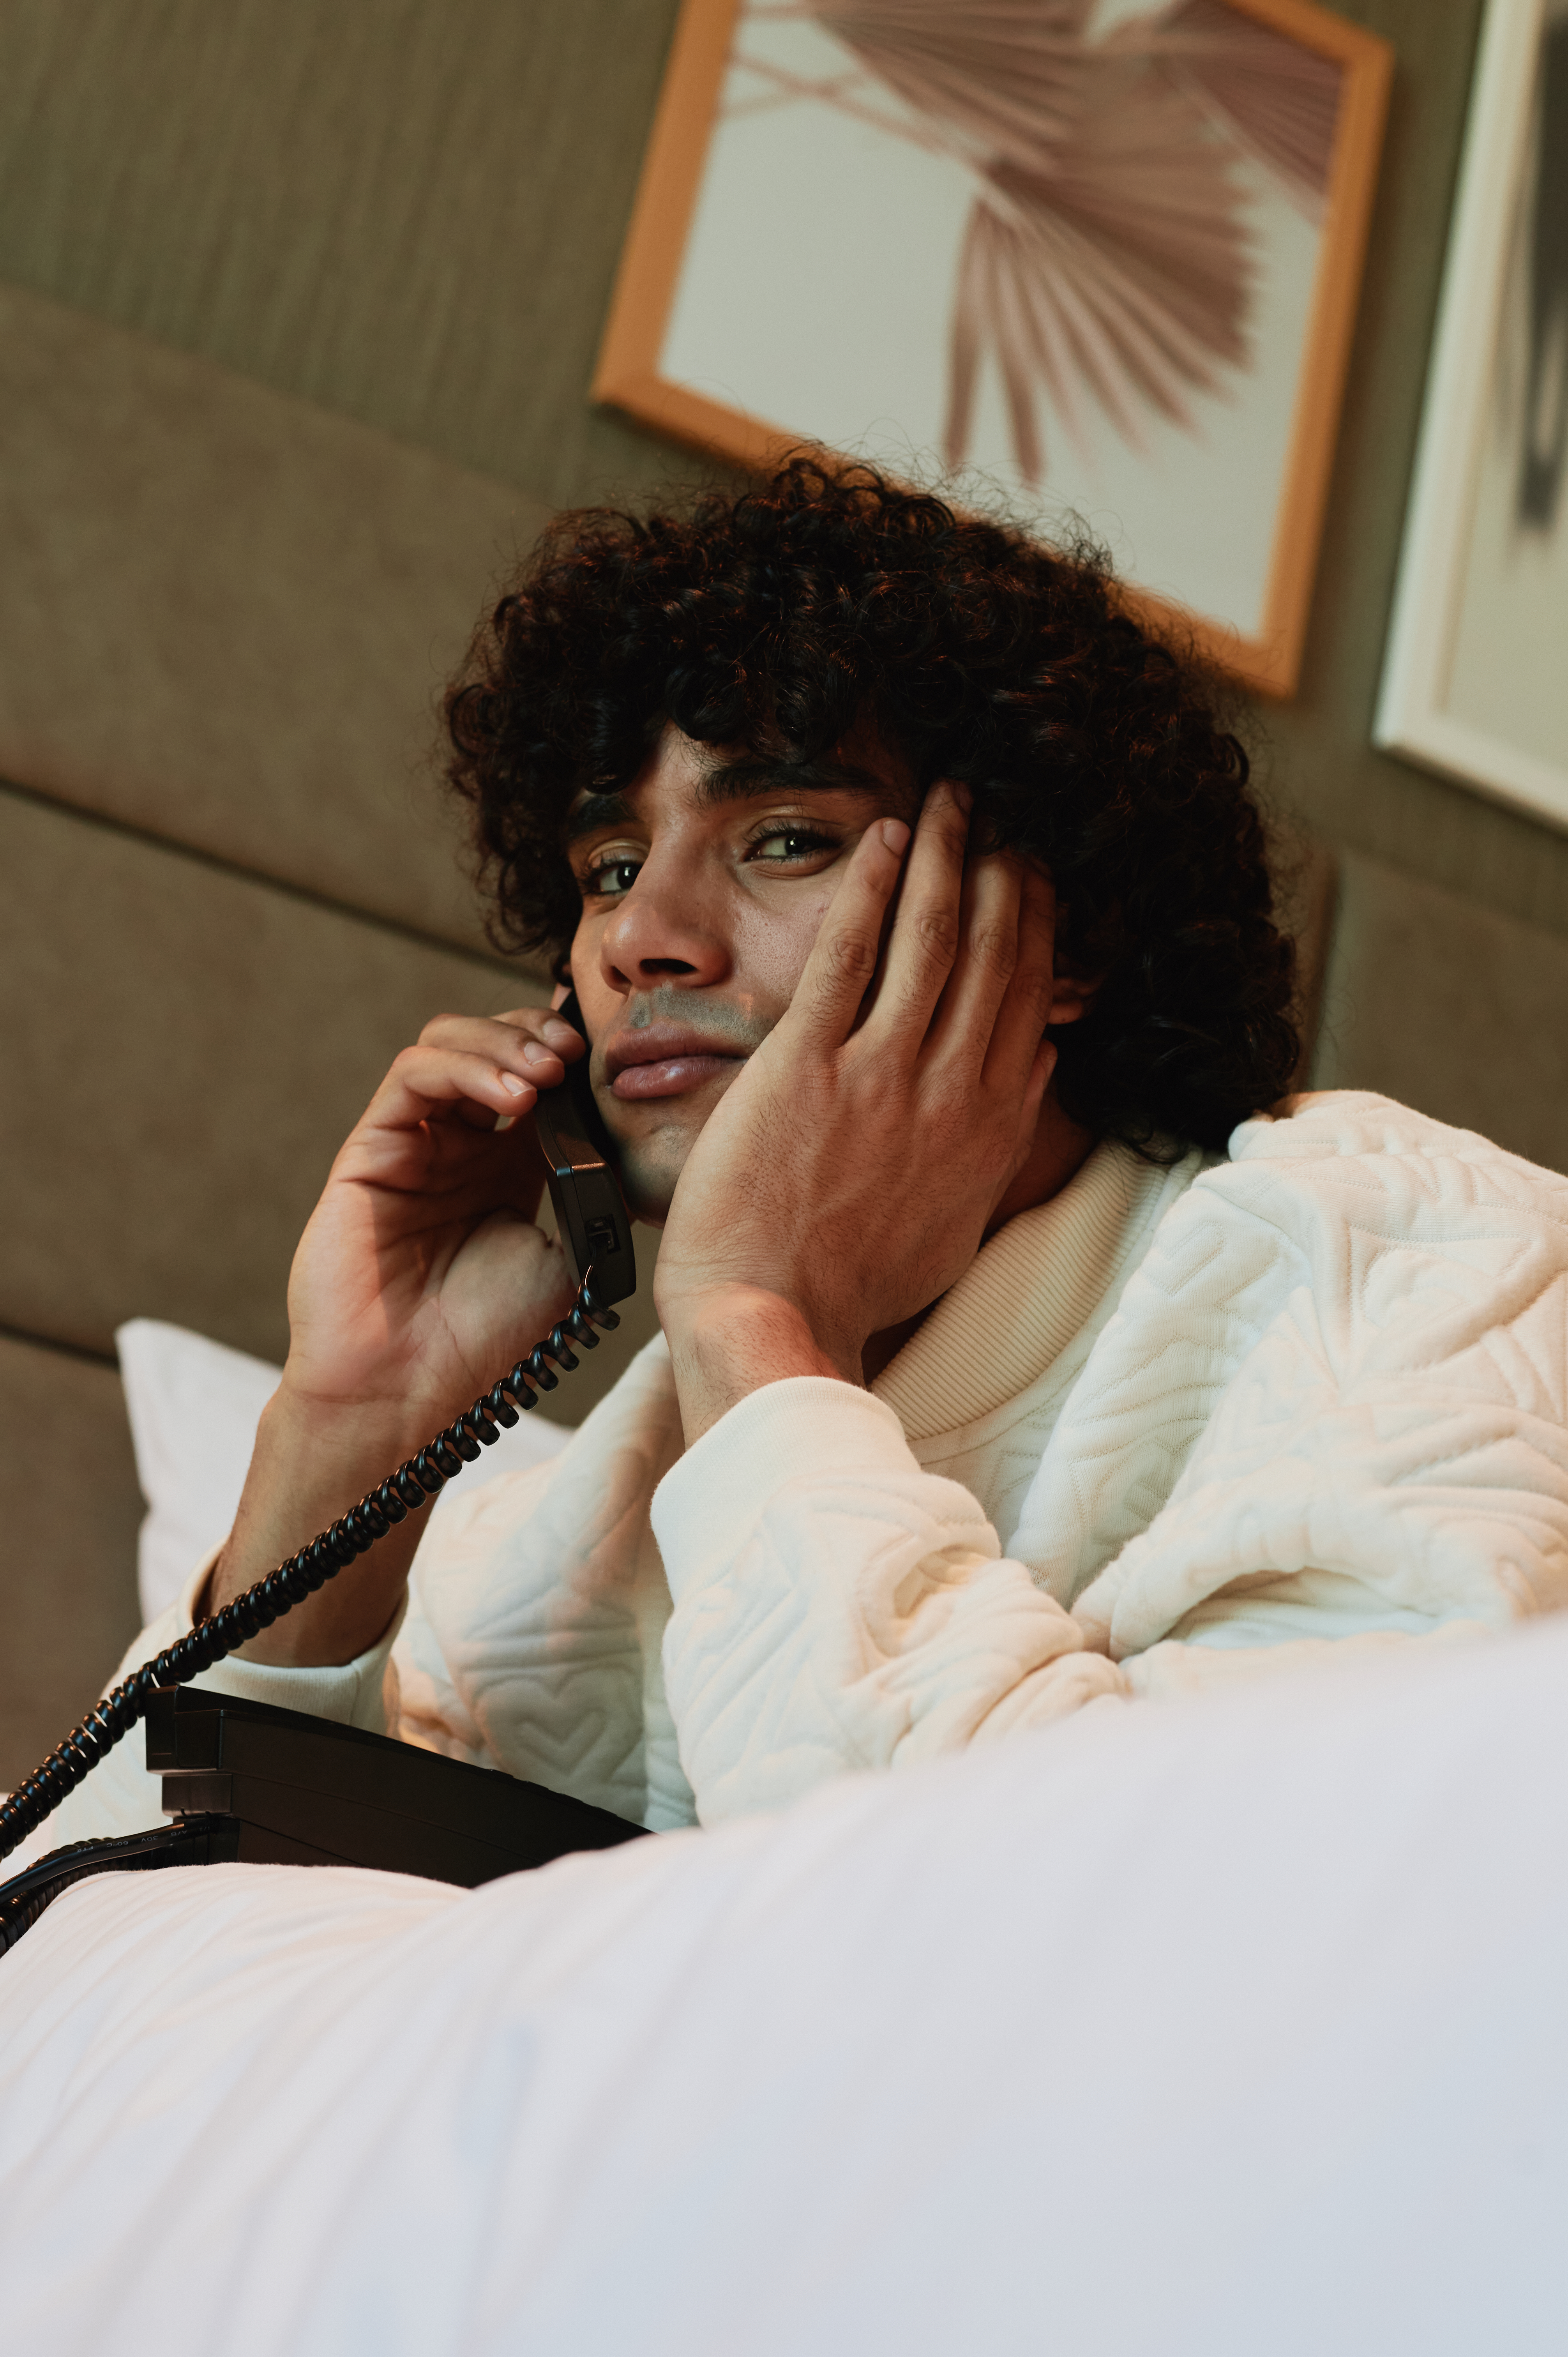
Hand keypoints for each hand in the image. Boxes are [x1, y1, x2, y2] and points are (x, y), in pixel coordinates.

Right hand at [207, 1003, 585, 1661]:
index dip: (572, 1051)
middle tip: (578, 1050)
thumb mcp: (568, 1253)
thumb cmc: (488, 1338)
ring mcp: (412, 1144)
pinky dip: (464, 1069)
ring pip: (449, 1044)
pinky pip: (412, 1077)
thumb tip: (638, 1130)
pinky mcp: (371, 1150)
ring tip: (548, 1070)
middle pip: (494, 1043)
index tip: (616, 1053)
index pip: (538, 1075)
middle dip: (538, 1033)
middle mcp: (457, 1146)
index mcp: (508, 1166)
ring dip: (504, 1042)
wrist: (410, 1390)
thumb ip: (591, 1188)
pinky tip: (511, 1096)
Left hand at [655, 783, 1056, 1434]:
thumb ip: (1001, 1137)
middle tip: (1004, 816)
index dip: (1036, 928)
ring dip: (948, 860)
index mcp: (984, 1126)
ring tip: (955, 802)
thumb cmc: (853, 1284)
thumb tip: (1040, 1060)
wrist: (773, 1315)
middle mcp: (947, 1091)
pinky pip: (850, 956)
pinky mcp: (807, 1064)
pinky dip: (874, 891)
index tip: (1035, 875)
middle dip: (1001, 875)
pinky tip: (890, 840)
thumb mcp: (955, 1218)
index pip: (1027, 1001)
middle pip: (990, 958)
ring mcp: (879, 1074)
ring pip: (932, 942)